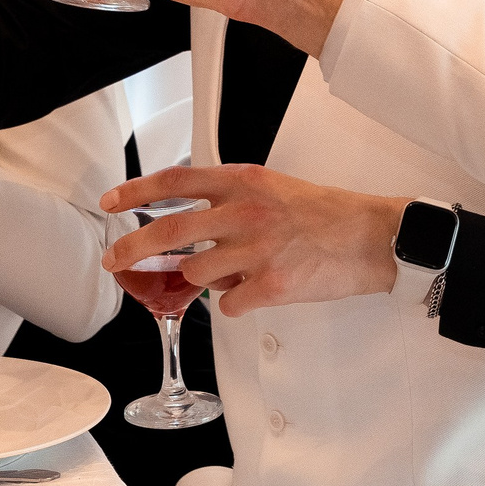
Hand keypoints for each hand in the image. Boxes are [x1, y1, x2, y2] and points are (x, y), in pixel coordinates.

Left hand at [99, 166, 405, 315]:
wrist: (372, 237)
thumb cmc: (325, 214)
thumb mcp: (273, 188)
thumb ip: (230, 198)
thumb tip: (190, 222)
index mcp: (244, 182)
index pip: (176, 181)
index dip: (136, 192)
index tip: (111, 202)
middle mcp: (246, 211)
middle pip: (170, 231)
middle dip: (132, 248)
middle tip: (114, 260)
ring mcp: (257, 249)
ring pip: (196, 274)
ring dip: (202, 280)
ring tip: (232, 273)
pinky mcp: (272, 285)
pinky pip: (228, 304)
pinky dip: (234, 303)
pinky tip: (254, 291)